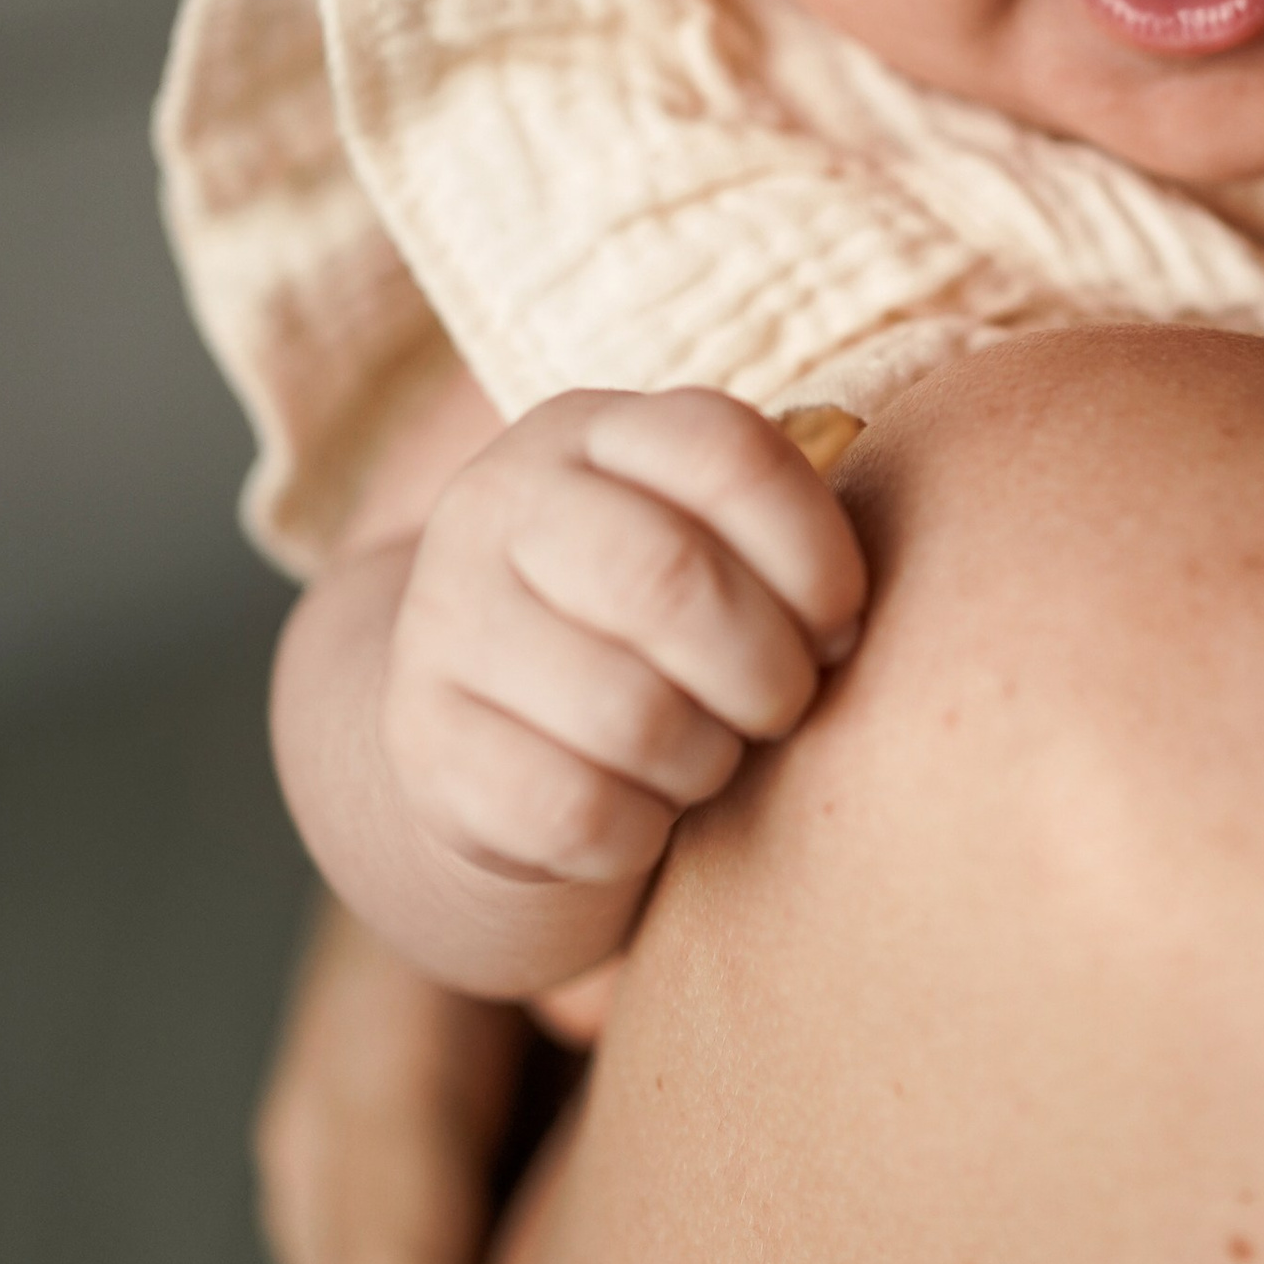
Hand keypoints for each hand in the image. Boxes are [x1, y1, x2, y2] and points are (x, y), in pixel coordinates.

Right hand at [382, 389, 867, 900]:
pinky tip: (640, 811)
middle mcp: (498, 501)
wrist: (488, 718)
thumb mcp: (707, 544)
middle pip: (671, 578)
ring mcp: (443, 619)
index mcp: (591, 431)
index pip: (728, 452)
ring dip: (706, 759)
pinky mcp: (421, 741)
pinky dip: (640, 833)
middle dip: (768, 670)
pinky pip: (574, 811)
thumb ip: (779, 542)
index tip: (840, 624)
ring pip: (629, 713)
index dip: (817, 553)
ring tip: (707, 755)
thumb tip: (842, 622)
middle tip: (783, 706)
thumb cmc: (652, 627)